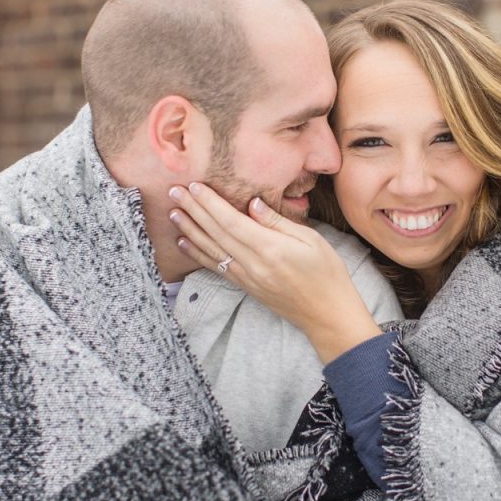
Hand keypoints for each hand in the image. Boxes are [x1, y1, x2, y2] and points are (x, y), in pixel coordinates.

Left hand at [168, 183, 381, 362]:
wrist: (327, 314)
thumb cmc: (326, 273)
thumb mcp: (311, 240)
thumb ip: (278, 222)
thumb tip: (252, 203)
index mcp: (270, 249)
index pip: (232, 222)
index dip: (211, 204)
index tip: (195, 186)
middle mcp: (253, 264)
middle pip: (216, 233)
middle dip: (194, 210)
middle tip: (174, 192)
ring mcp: (247, 278)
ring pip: (211, 250)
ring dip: (190, 230)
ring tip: (173, 212)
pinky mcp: (245, 287)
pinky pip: (216, 267)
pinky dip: (198, 254)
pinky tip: (184, 242)